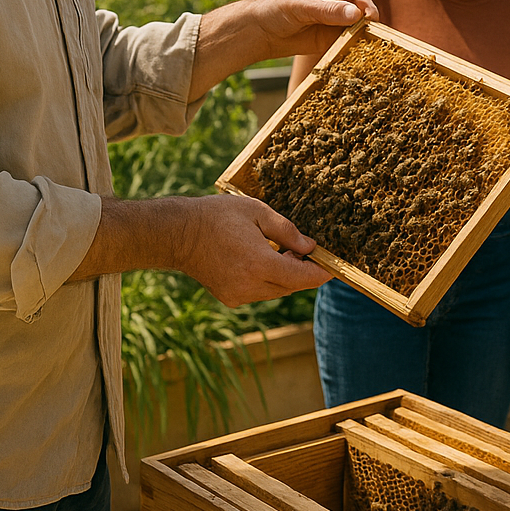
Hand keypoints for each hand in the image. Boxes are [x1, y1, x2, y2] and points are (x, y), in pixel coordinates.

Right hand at [177, 195, 332, 307]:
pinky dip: (266, 280)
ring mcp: (238, 295)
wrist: (177, 233)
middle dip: (302, 271)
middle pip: (291, 286)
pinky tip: (258, 260)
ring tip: (279, 252)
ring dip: (284, 276)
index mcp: (259, 264)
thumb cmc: (217, 216)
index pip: (302, 278)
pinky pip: (259, 292)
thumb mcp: (258, 212)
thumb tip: (310, 248)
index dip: (321, 273)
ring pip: (276, 291)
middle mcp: (249, 285)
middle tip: (302, 250)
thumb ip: (287, 232)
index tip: (332, 266)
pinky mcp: (229, 298)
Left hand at [248, 0, 379, 58]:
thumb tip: (358, 14)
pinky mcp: (331, 36)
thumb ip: (329, 11)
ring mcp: (334, 18)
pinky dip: (354, 44)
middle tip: (372, 30)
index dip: (364, 0)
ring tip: (368, 42)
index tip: (368, 15)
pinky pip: (348, 39)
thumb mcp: (301, 6)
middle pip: (359, 5)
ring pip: (357, 24)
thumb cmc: (274, 9)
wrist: (257, 32)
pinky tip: (357, 50)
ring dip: (363, 32)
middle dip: (366, 17)